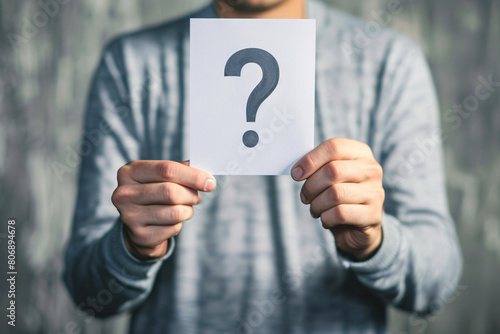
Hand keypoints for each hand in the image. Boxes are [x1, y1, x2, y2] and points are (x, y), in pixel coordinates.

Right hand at [111, 160, 215, 259]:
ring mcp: (129, 216)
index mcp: (129, 172)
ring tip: (185, 208)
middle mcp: (124, 193)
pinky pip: (173, 228)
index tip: (209, 182)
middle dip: (192, 194)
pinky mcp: (139, 236)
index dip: (193, 175)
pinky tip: (171, 220)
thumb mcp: (160, 177)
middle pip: (171, 192)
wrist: (138, 225)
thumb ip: (180, 170)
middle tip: (197, 196)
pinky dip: (179, 223)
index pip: (166, 169)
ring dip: (188, 210)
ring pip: (175, 212)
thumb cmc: (154, 194)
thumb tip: (204, 173)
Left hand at [291, 138, 384, 260]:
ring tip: (315, 209)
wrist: (357, 226)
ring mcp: (375, 192)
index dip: (310, 160)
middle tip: (304, 197)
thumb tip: (297, 170)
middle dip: (311, 186)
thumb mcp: (330, 176)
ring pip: (335, 194)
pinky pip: (340, 213)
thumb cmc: (339, 195)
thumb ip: (317, 166)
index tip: (296, 174)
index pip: (334, 147)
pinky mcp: (373, 214)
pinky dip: (326, 218)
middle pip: (333, 170)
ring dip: (317, 204)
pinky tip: (326, 219)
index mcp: (360, 153)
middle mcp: (371, 169)